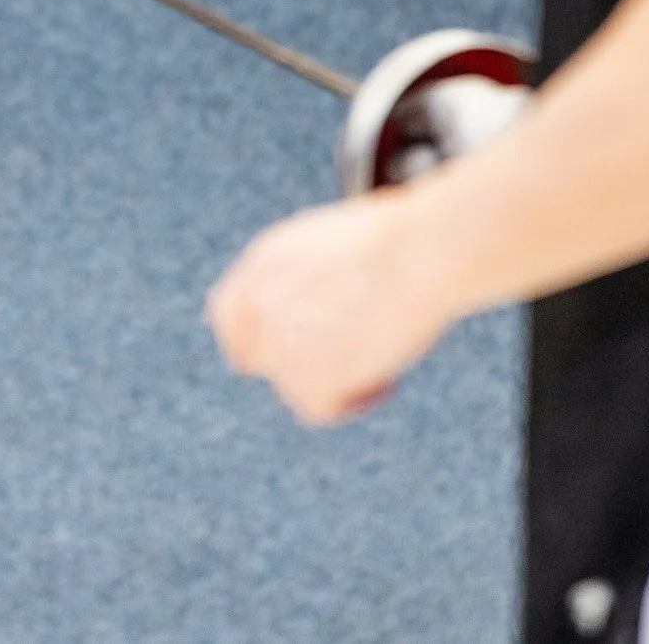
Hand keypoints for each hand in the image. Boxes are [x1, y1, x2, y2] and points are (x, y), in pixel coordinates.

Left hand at [206, 191, 452, 424]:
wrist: (420, 253)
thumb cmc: (396, 239)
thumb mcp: (329, 243)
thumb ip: (300, 278)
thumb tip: (310, 309)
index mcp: (261, 263)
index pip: (228, 316)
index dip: (254, 337)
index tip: (282, 350)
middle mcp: (258, 306)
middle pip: (255, 358)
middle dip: (294, 363)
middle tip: (339, 362)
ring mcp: (279, 346)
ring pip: (294, 385)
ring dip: (332, 376)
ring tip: (380, 347)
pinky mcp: (308, 382)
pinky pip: (323, 408)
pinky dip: (355, 399)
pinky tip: (386, 377)